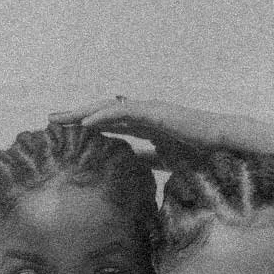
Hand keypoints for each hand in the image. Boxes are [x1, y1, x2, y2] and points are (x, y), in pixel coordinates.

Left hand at [49, 97, 218, 171]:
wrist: (223, 146)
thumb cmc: (200, 153)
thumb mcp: (164, 160)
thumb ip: (146, 159)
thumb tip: (130, 166)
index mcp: (144, 124)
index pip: (109, 123)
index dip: (87, 126)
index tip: (65, 133)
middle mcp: (143, 113)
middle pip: (102, 113)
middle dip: (76, 115)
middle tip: (51, 120)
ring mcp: (148, 110)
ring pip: (108, 108)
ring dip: (82, 112)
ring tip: (59, 118)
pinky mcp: (155, 111)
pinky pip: (123, 111)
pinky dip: (103, 115)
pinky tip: (85, 122)